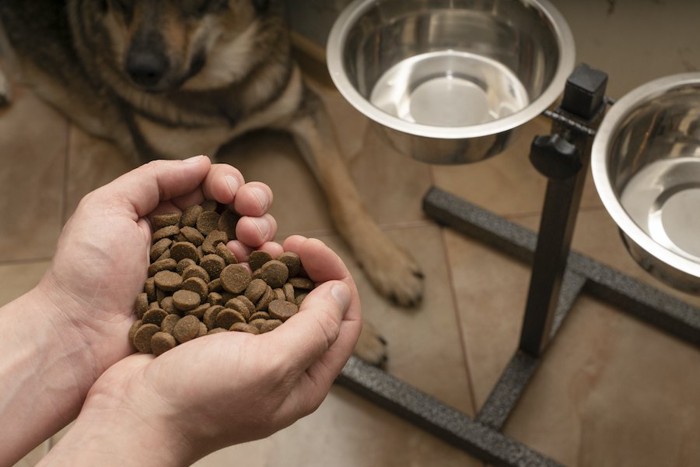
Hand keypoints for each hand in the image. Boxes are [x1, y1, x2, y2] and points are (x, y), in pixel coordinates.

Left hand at [39, 155, 276, 375]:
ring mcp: (207, 273)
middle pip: (239, 210)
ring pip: (251, 241)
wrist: (80, 335)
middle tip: (249, 211)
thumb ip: (154, 178)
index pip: (210, 186)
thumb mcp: (108, 207)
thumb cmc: (87, 270)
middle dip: (253, 201)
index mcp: (166, 215)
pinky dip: (263, 265)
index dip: (227, 182)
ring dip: (261, 230)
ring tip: (249, 239)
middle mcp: (191, 241)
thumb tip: (203, 162)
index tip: (227, 192)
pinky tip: (258, 261)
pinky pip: (251, 279)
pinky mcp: (217, 304)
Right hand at [42, 236, 361, 465]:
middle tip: (280, 242)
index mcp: (306, 379)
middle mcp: (282, 364)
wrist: (131, 413)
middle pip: (312, 304)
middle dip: (302, 267)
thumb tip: (341, 292)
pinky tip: (226, 256)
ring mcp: (248, 350)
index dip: (334, 276)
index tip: (309, 246)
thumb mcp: (270, 365)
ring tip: (251, 244)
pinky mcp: (218, 336)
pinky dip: (237, 273)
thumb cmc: (200, 399)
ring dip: (268, 265)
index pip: (344, 320)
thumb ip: (315, 329)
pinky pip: (238, 297)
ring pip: (273, 295)